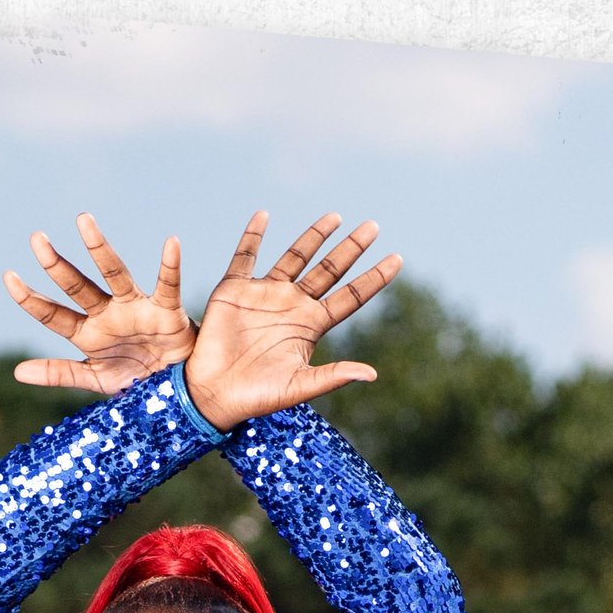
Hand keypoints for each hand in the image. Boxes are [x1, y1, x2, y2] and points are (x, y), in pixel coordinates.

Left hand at [8, 215, 192, 395]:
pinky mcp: (165, 311)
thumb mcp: (95, 379)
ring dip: (99, 248)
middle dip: (57, 266)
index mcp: (88, 334)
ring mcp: (135, 309)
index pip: (53, 314)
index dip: (31, 300)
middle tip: (37, 239)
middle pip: (78, 288)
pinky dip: (170, 265)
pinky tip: (171, 243)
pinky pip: (167, 286)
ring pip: (115, 275)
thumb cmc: (135, 379)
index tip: (9, 277)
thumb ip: (59, 373)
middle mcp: (108, 315)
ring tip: (83, 220)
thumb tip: (17, 371)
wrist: (176, 388)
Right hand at [182, 210, 400, 431]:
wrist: (214, 396)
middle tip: (374, 226)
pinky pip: (246, 256)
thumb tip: (372, 374)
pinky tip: (263, 214)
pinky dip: (252, 235)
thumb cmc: (257, 397)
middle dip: (351, 248)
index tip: (398, 259)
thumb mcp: (298, 388)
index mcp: (311, 326)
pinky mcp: (235, 290)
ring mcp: (266, 295)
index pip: (350, 297)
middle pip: (329, 270)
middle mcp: (293, 305)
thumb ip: (332, 377)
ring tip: (336, 217)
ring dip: (315, 236)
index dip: (373, 279)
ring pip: (296, 257)